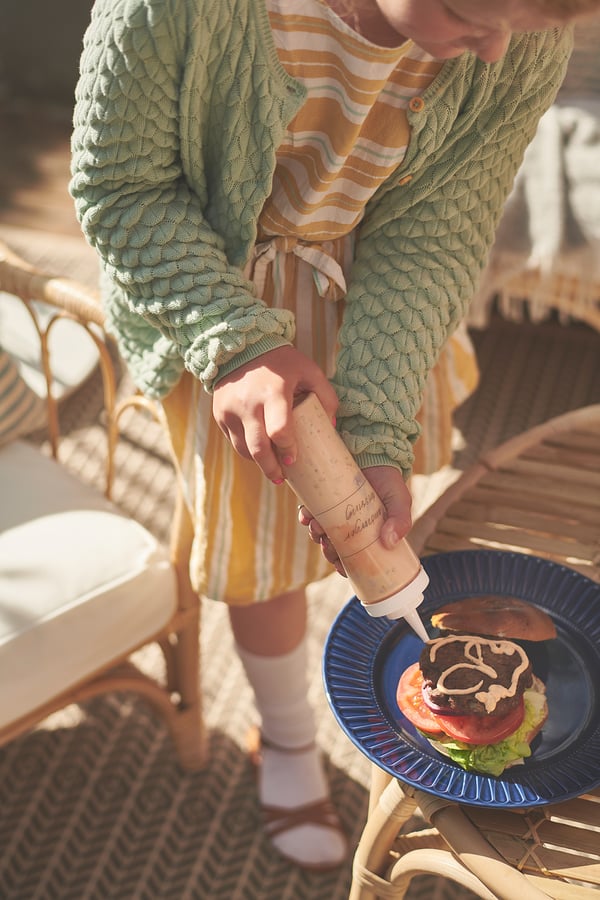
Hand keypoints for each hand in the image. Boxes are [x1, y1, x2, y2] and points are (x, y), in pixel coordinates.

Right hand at [212, 346, 337, 481]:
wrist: (241, 347)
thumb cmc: (281, 362)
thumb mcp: (309, 371)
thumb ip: (326, 396)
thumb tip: (331, 427)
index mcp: (273, 393)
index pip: (279, 431)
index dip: (287, 449)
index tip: (293, 459)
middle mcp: (248, 403)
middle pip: (258, 449)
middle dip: (271, 468)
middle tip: (282, 477)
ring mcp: (230, 410)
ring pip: (244, 449)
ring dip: (258, 462)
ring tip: (272, 466)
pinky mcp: (219, 414)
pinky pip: (234, 440)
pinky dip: (247, 448)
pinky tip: (258, 448)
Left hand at [298, 465, 412, 575]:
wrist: (374, 452)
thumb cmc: (389, 480)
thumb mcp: (400, 501)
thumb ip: (400, 521)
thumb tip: (389, 543)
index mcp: (367, 534)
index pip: (353, 558)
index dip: (345, 567)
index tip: (341, 567)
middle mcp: (348, 525)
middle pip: (333, 548)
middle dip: (328, 551)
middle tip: (328, 545)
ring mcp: (333, 512)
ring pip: (319, 532)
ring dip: (315, 534)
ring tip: (319, 528)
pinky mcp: (321, 497)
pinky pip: (308, 512)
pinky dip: (306, 516)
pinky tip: (307, 515)